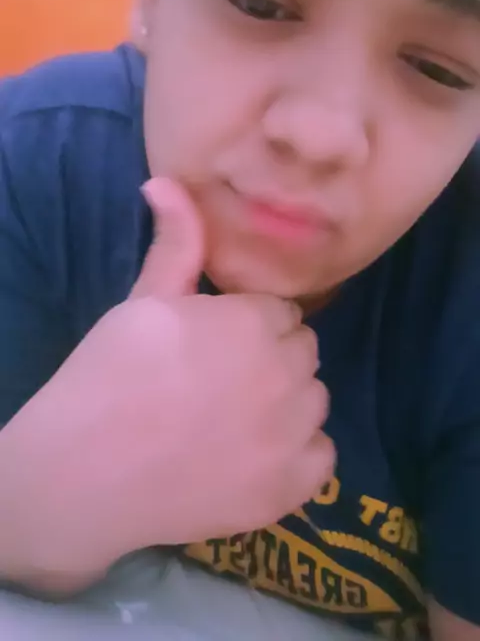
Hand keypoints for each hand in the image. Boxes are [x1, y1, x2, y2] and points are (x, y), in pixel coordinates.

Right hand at [2, 178, 333, 587]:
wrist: (86, 471)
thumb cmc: (113, 375)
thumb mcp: (146, 300)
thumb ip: (176, 241)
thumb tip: (166, 181)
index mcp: (255, 322)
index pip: (281, 312)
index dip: (248, 325)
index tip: (214, 345)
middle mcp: (287, 373)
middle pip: (303, 352)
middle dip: (272, 358)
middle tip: (221, 381)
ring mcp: (293, 435)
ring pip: (315, 400)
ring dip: (288, 404)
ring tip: (235, 419)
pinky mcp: (291, 488)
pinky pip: (322, 457)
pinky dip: (297, 457)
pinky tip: (255, 457)